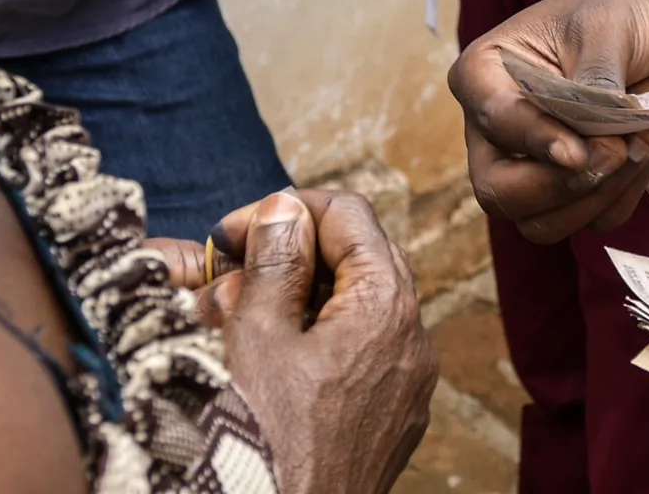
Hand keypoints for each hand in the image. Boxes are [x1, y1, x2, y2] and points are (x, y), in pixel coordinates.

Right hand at [153, 191, 438, 493]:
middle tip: (234, 267)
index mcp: (386, 306)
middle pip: (361, 257)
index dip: (286, 210)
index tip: (235, 233)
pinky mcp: (398, 414)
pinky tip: (273, 356)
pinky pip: (365, 352)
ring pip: (361, 307)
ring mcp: (410, 381)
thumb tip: (286, 208)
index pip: (349, 214)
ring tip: (241, 314)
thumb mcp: (257, 337)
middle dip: (295, 252)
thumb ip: (276, 261)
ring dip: (303, 296)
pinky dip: (322, 338)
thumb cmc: (267, 441)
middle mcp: (414, 338)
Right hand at [448, 0, 648, 243]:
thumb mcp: (606, 28)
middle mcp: (499, 128)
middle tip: (615, 153)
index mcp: (485, 75)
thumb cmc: (630, 11)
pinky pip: (591, 222)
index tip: (577, 153)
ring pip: (540, 223)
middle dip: (560, 186)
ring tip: (638, 144)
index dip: (535, 142)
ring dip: (597, 197)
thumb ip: (591, 86)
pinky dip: (623, 197)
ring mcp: (536, 164)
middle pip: (499, 193)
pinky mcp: (580, 188)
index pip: (493, 122)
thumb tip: (586, 148)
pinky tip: (644, 151)